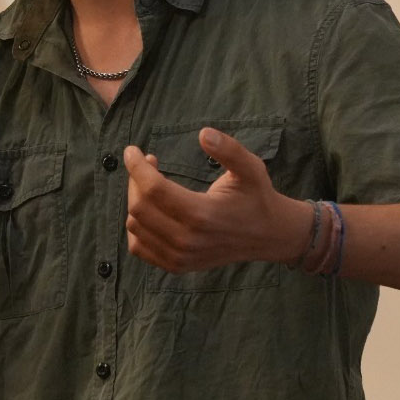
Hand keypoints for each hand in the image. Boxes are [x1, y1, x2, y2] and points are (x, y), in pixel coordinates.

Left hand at [123, 127, 308, 273]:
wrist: (268, 236)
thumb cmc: (256, 197)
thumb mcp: (251, 168)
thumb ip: (229, 149)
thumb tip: (203, 133)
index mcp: (202, 214)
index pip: (153, 189)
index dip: (137, 166)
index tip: (132, 150)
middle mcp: (187, 240)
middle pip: (139, 206)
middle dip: (135, 179)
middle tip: (147, 163)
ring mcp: (180, 257)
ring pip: (135, 225)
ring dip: (135, 199)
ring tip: (151, 183)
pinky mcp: (176, 266)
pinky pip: (138, 247)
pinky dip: (137, 226)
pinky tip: (151, 208)